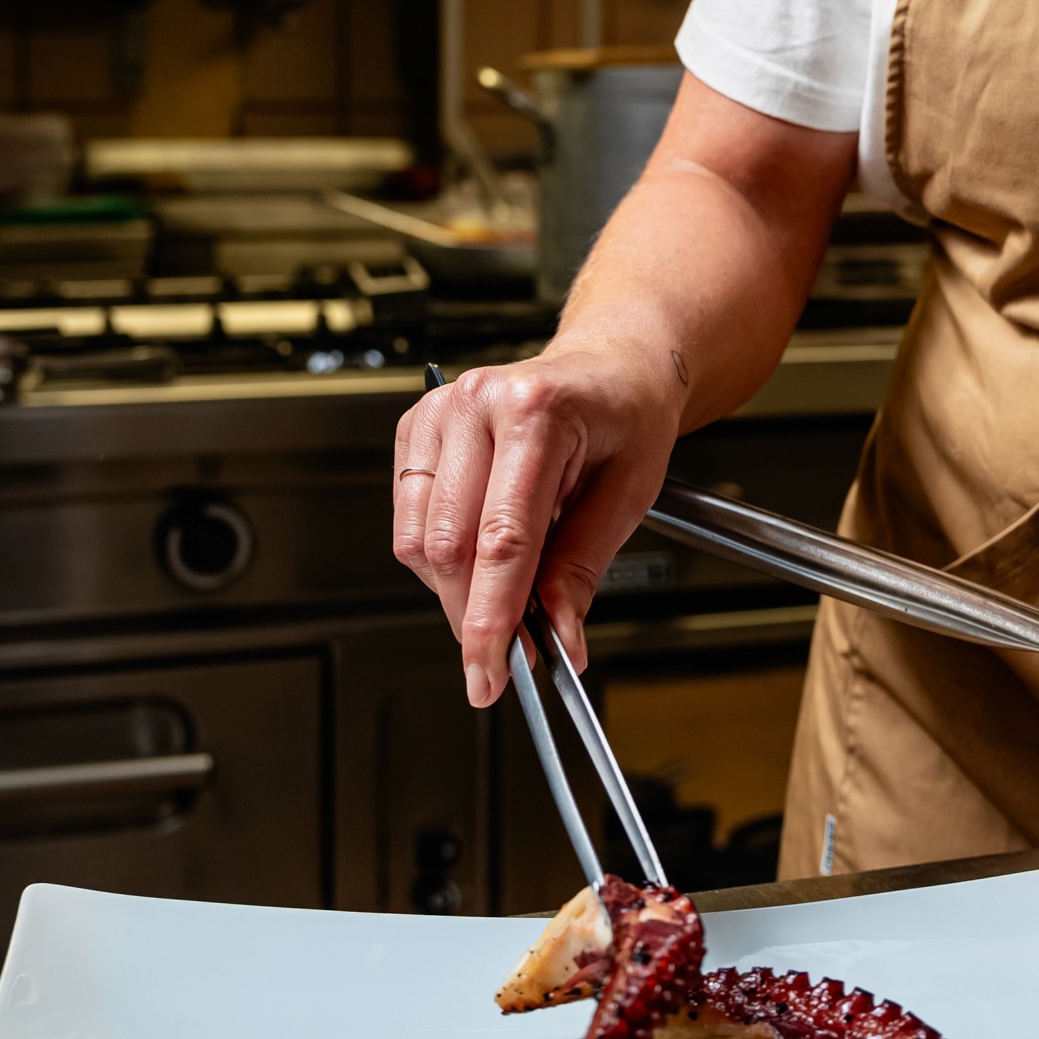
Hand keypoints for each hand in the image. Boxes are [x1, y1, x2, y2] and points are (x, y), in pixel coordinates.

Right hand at [392, 333, 684, 706]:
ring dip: (454, 590)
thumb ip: (582, 567)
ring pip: (420, 542)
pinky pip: (409, 521)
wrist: (609, 366)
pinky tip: (480, 554)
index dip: (493, 617)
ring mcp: (438, 411)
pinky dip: (440, 559)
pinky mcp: (417, 428)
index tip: (492, 672)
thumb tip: (557, 635)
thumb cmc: (625, 415)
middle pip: (451, 547)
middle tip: (507, 656)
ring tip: (505, 592)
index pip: (503, 539)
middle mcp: (476, 404)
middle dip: (474, 615)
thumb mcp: (629, 492)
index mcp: (536, 411)